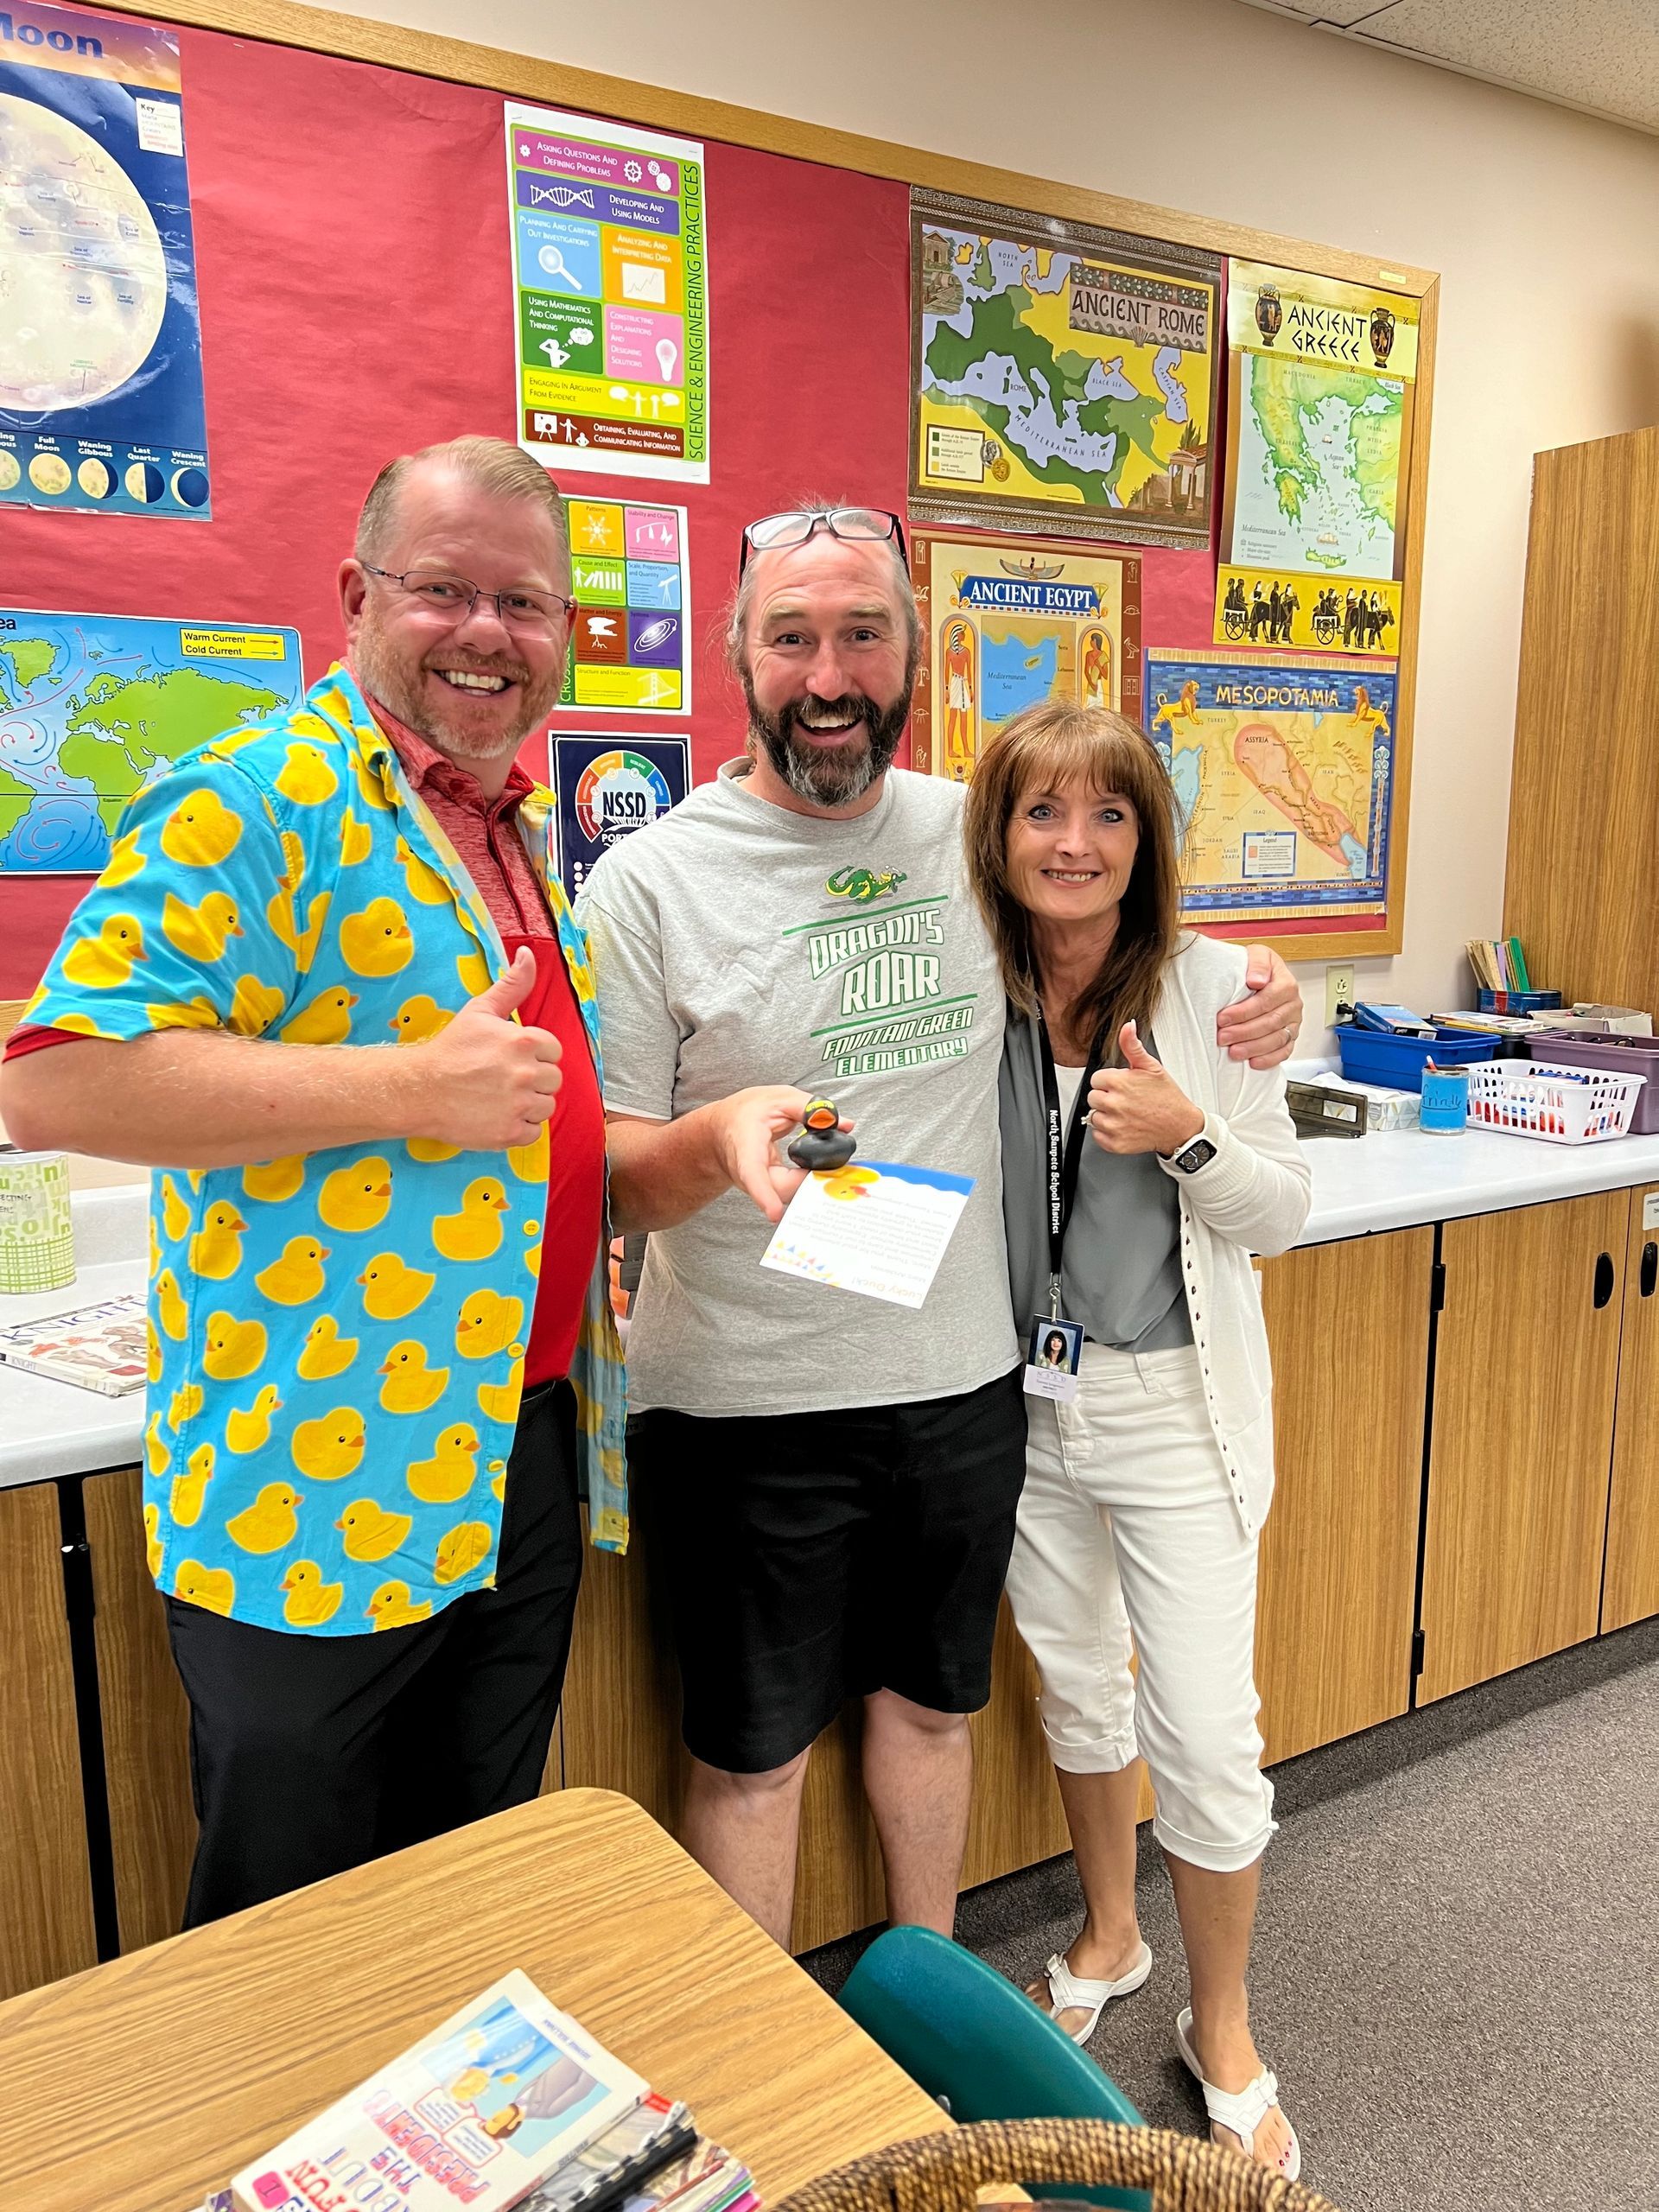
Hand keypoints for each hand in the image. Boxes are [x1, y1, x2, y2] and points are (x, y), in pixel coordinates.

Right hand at [411, 946, 561, 1148]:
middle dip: (533, 1079)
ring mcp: (520, 1105)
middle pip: (553, 1080)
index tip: (510, 1058)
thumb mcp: (481, 1010)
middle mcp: (527, 1073)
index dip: (534, 1054)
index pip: (553, 1051)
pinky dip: (518, 1128)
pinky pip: (533, 1132)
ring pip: (546, 1106)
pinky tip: (496, 1116)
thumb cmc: (450, 1049)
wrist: (419, 1090)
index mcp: (525, 1040)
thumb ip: (512, 984)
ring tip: (499, 1098)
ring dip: (528, 1104)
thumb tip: (528, 954)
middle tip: (502, 1079)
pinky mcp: (510, 1133)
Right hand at [709, 1087, 854, 1222]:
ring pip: (788, 1196)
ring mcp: (759, 1186)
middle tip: (833, 1169)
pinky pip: (791, 1193)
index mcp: (746, 1145)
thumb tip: (843, 1124)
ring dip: (812, 1185)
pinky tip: (822, 1172)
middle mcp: (749, 1173)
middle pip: (779, 1192)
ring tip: (829, 1166)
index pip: (752, 1174)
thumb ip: (810, 1109)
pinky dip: (809, 1184)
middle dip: (809, 1185)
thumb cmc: (744, 1113)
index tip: (774, 1213)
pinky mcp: (770, 1190)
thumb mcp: (778, 1099)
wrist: (723, 1128)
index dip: (763, 1195)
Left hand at [1088, 1023, 1204, 1156]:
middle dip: (1106, 1097)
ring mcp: (1114, 1125)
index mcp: (1119, 1082)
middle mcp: (1114, 1104)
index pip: (1096, 1079)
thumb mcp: (1152, 1067)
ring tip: (1125, 1114)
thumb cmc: (1167, 1098)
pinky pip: (1098, 1136)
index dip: (1109, 1082)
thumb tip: (1127, 1027)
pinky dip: (1108, 1133)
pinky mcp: (1115, 1143)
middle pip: (1092, 1098)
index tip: (1122, 1086)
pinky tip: (1123, 1126)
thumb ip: (1133, 1046)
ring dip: (1106, 1116)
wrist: (1180, 1126)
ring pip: (1094, 1117)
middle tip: (1125, 1100)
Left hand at [1215, 946, 1302, 1067]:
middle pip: (1271, 1022)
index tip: (1223, 1017)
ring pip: (1277, 1039)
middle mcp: (1293, 1004)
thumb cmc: (1258, 968)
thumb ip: (1258, 963)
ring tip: (1234, 1052)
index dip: (1244, 1012)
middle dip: (1244, 1032)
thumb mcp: (1258, 954)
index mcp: (1287, 984)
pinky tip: (1253, 1062)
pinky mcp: (1291, 1037)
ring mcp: (1293, 1022)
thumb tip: (1257, 980)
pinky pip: (1284, 1051)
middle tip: (1223, 1037)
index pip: (1266, 1001)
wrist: (1262, 977)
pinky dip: (1269, 1059)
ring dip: (1254, 1048)